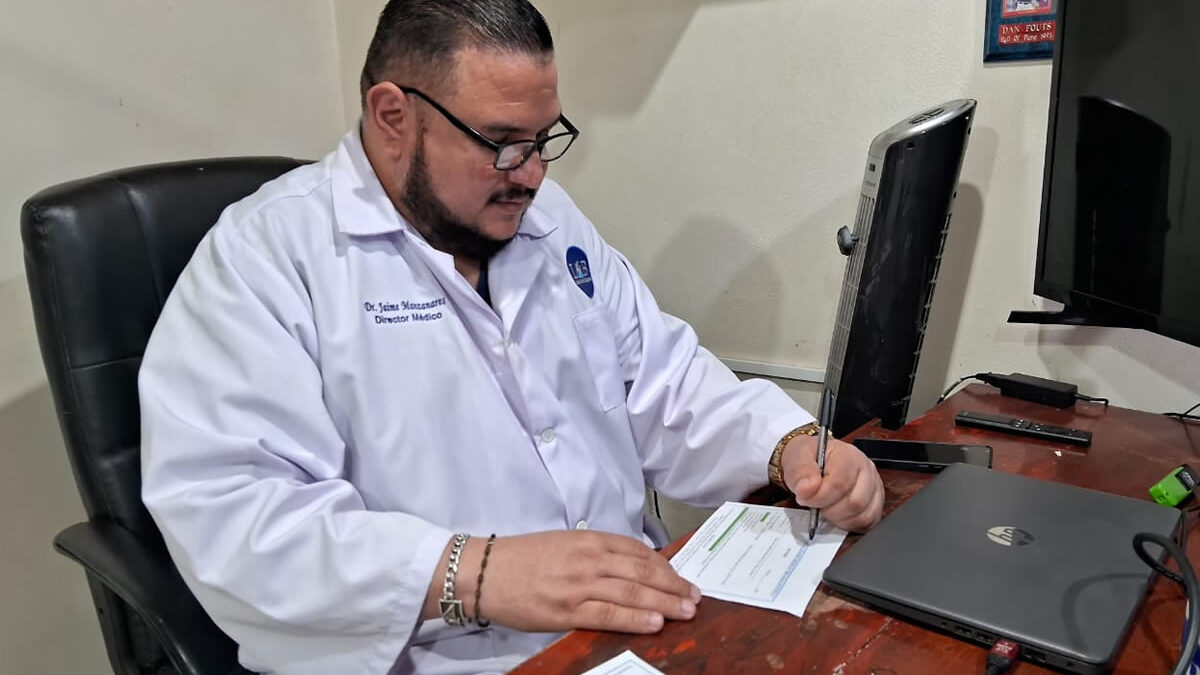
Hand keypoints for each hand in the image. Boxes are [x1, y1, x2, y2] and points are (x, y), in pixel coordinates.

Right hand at [449, 530, 700, 633]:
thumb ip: (594, 553)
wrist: (485, 572)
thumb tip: (628, 569)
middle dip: (673, 585)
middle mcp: (588, 558)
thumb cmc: (522, 558)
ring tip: (687, 611)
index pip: (637, 551)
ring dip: (665, 602)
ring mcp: (579, 584)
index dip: (665, 566)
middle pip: (642, 571)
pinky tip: (656, 622)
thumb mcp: (563, 544)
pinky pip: (610, 614)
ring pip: (633, 592)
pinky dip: (636, 618)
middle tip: (695, 596)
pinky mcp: (567, 609)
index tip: (681, 578)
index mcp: (588, 540)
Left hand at [780, 435, 883, 531]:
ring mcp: (874, 488)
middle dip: (829, 510)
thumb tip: (806, 489)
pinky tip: (836, 515)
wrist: (814, 461)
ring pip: (863, 515)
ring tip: (825, 508)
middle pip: (855, 502)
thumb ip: (800, 472)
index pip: (840, 484)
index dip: (820, 497)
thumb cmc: (809, 459)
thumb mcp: (798, 458)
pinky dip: (849, 524)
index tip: (805, 498)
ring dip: (839, 518)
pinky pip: (867, 523)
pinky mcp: (875, 504)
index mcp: (849, 456)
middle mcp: (867, 470)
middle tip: (815, 504)